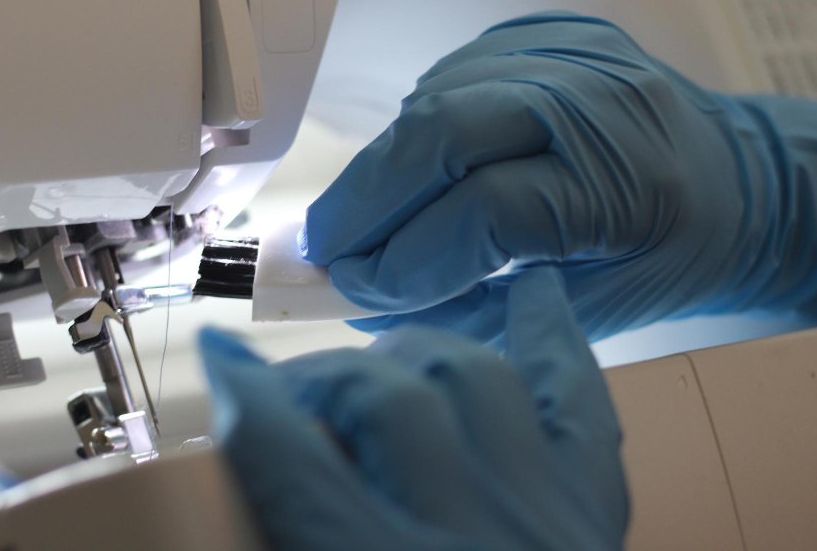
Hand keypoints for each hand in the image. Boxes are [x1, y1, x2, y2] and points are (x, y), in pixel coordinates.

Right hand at [198, 268, 627, 550]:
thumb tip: (229, 491)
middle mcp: (471, 541)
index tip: (219, 351)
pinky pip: (578, 402)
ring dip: (413, 354)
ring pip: (473, 378)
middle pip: (384, 399)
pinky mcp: (596, 519)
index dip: (242, 389)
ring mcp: (549, 523)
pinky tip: (535, 291)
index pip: (286, 454)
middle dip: (324, 377)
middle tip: (293, 389)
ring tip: (378, 360)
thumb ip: (288, 527)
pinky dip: (552, 340)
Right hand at [303, 12, 816, 338]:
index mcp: (629, 184)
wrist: (734, 176)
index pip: (489, 213)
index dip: (407, 258)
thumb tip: (364, 297)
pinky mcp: (545, 32)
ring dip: (384, 164)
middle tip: (324, 246)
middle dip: (367, 197)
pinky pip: (449, 76)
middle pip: (446, 132)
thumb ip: (476, 305)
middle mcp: (600, 101)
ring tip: (362, 216)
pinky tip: (412, 167)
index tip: (356, 288)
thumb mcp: (587, 309)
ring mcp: (571, 52)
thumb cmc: (668, 255)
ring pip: (436, 99)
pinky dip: (416, 129)